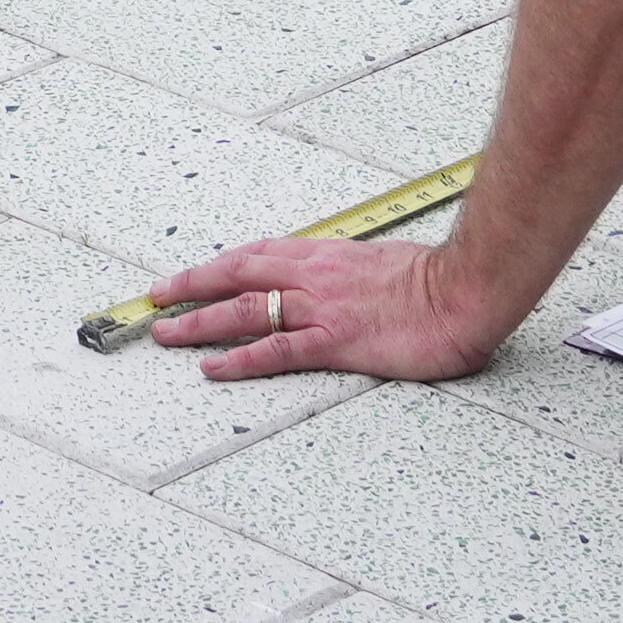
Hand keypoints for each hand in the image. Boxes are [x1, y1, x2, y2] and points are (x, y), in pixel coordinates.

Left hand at [144, 231, 502, 382]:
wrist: (465, 291)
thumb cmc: (437, 279)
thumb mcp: (385, 263)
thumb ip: (354, 272)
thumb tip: (342, 281)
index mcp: (327, 255)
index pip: (259, 254)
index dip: (219, 264)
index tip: (191, 273)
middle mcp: (315, 275)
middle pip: (237, 274)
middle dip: (191, 285)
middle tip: (156, 298)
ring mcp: (321, 308)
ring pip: (245, 309)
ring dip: (199, 320)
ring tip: (166, 333)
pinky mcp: (335, 341)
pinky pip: (275, 350)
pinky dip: (238, 358)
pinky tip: (212, 367)